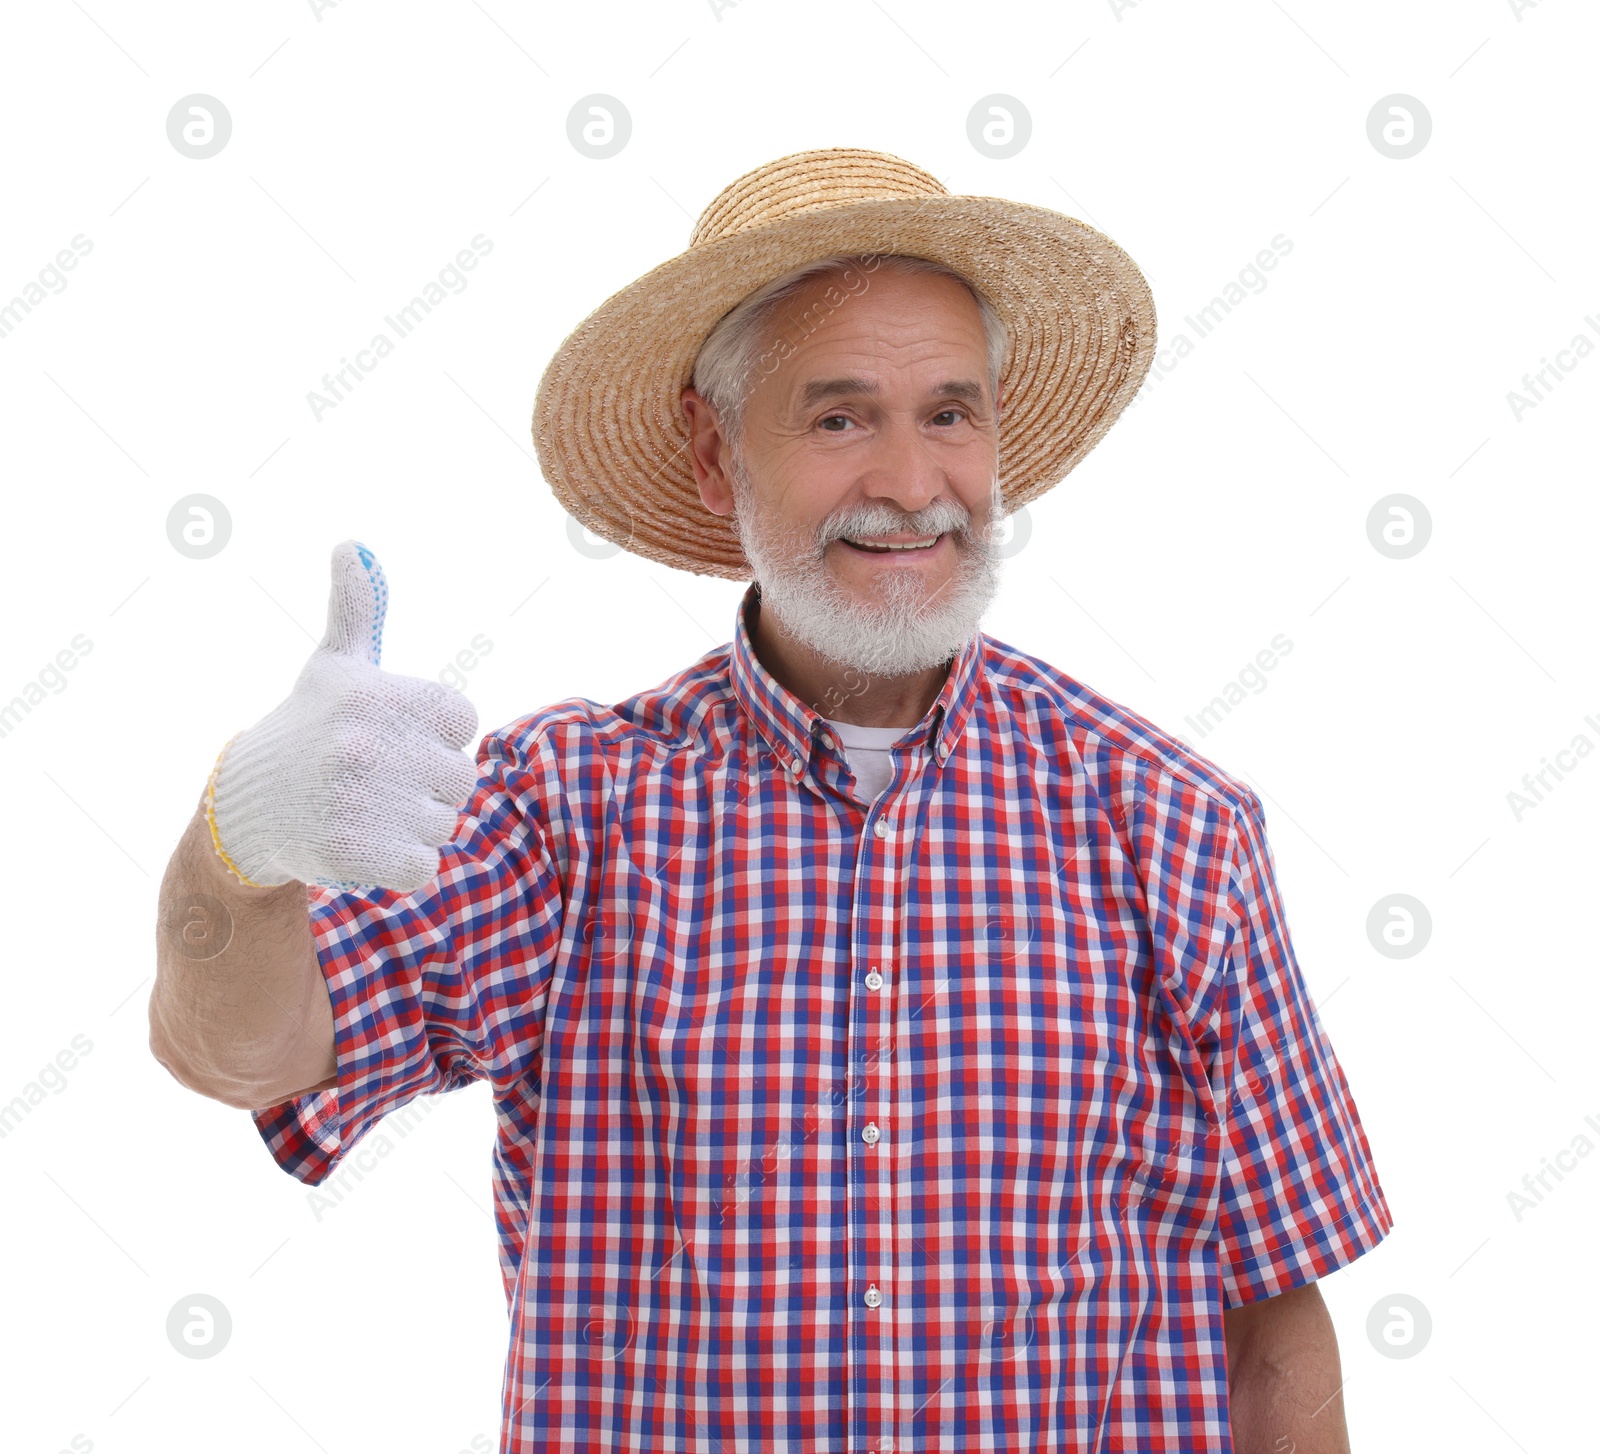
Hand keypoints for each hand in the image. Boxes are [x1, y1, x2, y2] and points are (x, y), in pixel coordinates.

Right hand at [204, 540, 479, 891]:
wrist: (245, 808)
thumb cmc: (307, 729)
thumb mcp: (333, 666)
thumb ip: (356, 609)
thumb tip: (352, 543)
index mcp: (378, 695)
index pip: (464, 722)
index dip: (435, 737)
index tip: (390, 737)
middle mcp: (369, 744)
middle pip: (462, 779)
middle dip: (427, 786)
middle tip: (375, 780)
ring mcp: (361, 801)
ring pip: (445, 825)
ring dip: (414, 827)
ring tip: (364, 810)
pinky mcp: (356, 854)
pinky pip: (425, 869)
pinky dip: (405, 867)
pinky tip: (366, 845)